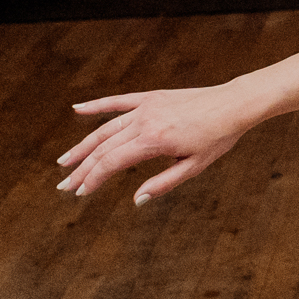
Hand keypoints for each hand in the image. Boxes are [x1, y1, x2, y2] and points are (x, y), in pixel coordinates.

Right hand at [55, 85, 255, 202]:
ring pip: (105, 128)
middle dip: (82, 169)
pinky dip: (96, 105)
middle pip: (103, 148)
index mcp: (154, 141)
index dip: (93, 178)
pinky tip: (77, 109)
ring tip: (64, 161)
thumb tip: (137, 201)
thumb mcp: (195, 166)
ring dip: (83, 145)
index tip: (80, 192)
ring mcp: (145, 107)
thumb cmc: (218, 138)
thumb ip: (164, 183)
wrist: (234, 104)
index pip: (112, 163)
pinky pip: (118, 101)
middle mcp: (144, 122)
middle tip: (64, 186)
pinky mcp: (151, 97)